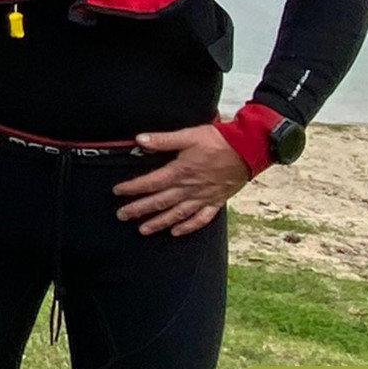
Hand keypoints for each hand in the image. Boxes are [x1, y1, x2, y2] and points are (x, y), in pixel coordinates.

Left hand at [113, 124, 251, 235]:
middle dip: (139, 210)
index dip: (133, 188)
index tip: (118, 191)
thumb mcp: (189, 136)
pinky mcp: (216, 201)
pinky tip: (176, 232)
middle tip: (122, 216)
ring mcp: (204, 197)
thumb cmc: (219, 141)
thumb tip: (140, 140)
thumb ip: (164, 140)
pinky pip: (201, 218)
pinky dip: (188, 226)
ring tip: (143, 230)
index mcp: (180, 172)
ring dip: (159, 222)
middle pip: (160, 202)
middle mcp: (190, 188)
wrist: (249, 149)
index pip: (151, 183)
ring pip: (177, 214)